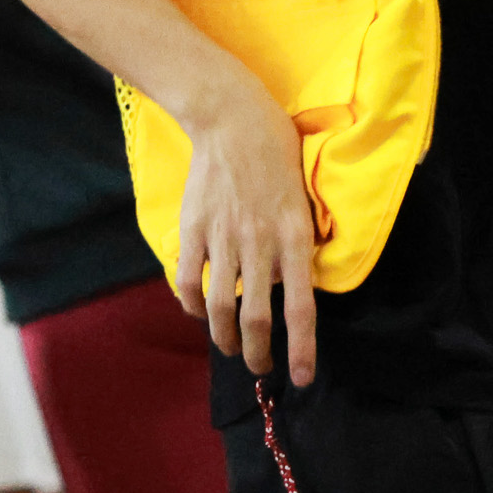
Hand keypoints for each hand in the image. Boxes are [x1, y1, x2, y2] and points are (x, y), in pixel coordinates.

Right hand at [174, 74, 318, 385]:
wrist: (231, 115)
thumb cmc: (275, 149)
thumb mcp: (302, 196)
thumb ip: (297, 240)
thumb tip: (288, 282)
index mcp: (294, 234)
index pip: (301, 306)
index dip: (302, 348)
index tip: (302, 377)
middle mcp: (260, 242)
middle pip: (258, 318)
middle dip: (259, 355)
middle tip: (260, 368)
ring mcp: (224, 237)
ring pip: (221, 307)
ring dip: (226, 338)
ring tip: (231, 348)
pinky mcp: (194, 229)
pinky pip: (190, 280)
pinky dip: (191, 305)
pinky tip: (197, 312)